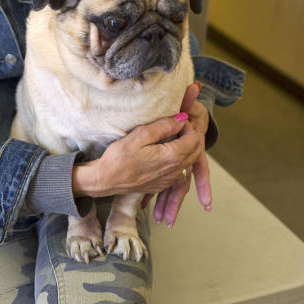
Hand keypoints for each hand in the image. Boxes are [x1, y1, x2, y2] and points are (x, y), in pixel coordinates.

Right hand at [72, 110, 203, 198]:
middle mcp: (175, 171)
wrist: (106, 180)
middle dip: (191, 136)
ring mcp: (170, 180)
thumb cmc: (119, 157)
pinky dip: (179, 160)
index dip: (187, 125)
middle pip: (196, 151)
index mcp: (172, 156)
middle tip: (176, 126)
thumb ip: (164, 126)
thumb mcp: (140, 135)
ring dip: (186, 149)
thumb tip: (182, 118)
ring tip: (171, 137)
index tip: (175, 120)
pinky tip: (165, 153)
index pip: (194, 138)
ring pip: (190, 162)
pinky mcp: (163, 185)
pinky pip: (180, 171)